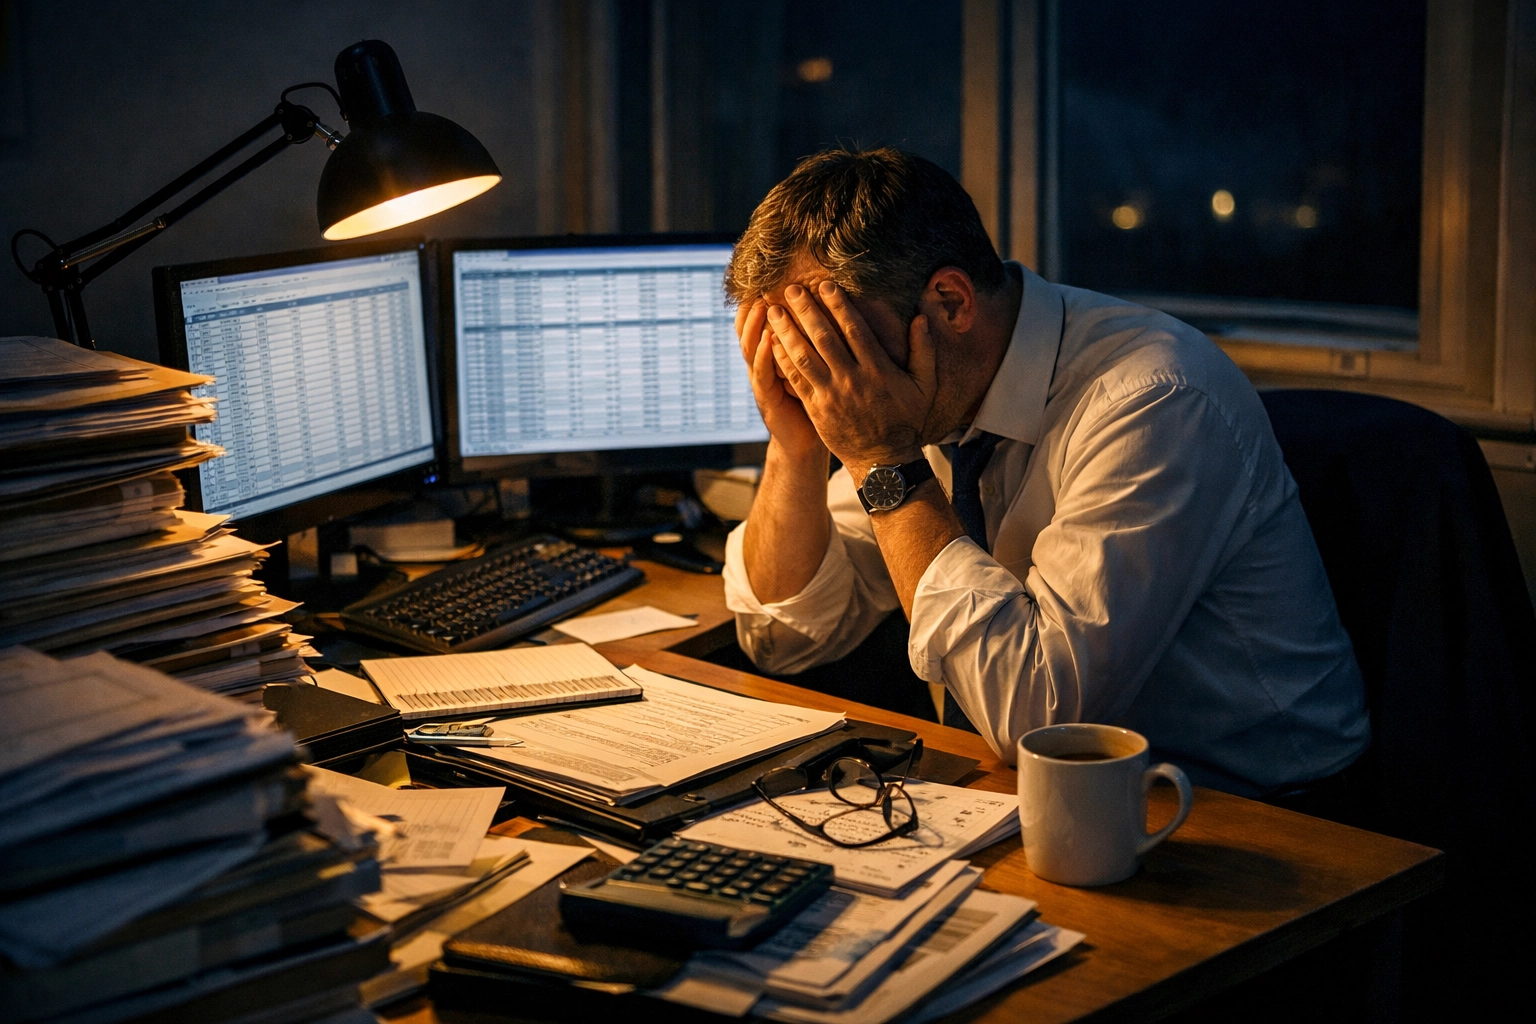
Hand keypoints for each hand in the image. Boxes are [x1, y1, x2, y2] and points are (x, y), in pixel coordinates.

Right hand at [735, 299, 825, 460]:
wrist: (805, 443)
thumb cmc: (815, 404)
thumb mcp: (813, 370)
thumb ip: (815, 344)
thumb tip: (831, 311)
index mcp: (775, 358)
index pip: (764, 324)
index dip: (762, 304)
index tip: (770, 280)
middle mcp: (764, 367)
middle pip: (752, 331)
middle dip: (754, 309)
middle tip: (760, 284)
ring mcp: (763, 383)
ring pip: (753, 349)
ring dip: (755, 327)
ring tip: (762, 306)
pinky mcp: (767, 400)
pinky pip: (763, 375)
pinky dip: (764, 356)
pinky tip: (768, 340)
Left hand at [766, 281, 937, 479]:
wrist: (884, 460)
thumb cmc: (906, 420)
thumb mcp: (925, 386)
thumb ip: (925, 351)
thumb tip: (921, 318)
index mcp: (878, 370)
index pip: (855, 330)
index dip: (838, 305)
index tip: (824, 285)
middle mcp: (852, 379)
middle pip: (824, 338)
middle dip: (805, 311)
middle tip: (790, 289)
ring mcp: (831, 395)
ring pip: (804, 357)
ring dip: (787, 332)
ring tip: (773, 311)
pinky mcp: (816, 409)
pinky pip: (796, 380)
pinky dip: (782, 360)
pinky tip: (771, 343)